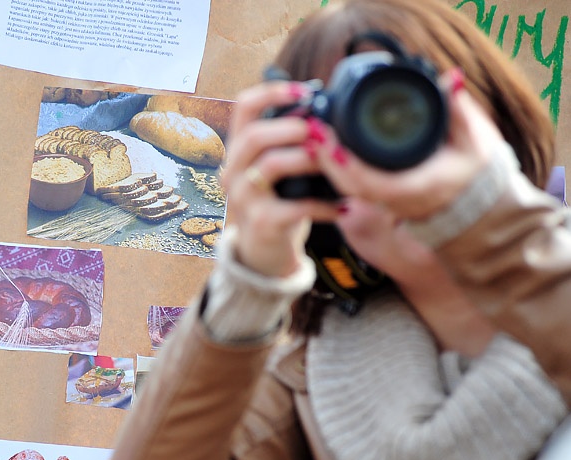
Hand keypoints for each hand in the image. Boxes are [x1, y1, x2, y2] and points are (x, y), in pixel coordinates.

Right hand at [221, 81, 340, 277]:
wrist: (263, 253)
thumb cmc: (276, 202)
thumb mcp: (275, 169)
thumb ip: (289, 142)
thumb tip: (325, 108)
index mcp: (238, 150)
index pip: (243, 108)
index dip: (270, 92)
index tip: (302, 90)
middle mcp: (233, 171)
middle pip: (253, 136)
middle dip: (292, 128)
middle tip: (320, 132)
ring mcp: (243, 199)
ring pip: (271, 165)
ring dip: (308, 159)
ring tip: (334, 162)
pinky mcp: (261, 223)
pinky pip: (295, 206)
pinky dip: (324, 205)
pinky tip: (343, 206)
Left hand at [308, 68, 504, 219]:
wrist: (476, 202)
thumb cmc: (475, 170)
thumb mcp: (473, 139)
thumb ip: (460, 109)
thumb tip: (452, 78)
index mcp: (415, 187)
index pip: (372, 182)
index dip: (348, 165)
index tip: (332, 142)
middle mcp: (395, 199)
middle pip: (350, 185)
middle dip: (327, 159)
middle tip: (313, 130)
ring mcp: (385, 201)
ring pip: (346, 188)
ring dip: (327, 162)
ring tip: (313, 134)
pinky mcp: (380, 198)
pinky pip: (350, 186)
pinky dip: (336, 168)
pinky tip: (323, 148)